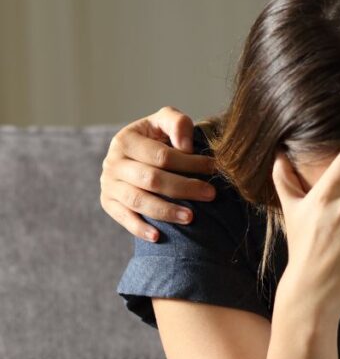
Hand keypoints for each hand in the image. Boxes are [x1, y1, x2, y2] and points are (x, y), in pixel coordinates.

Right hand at [100, 106, 218, 240]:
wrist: (136, 153)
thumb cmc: (158, 136)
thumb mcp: (166, 121)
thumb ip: (177, 124)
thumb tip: (186, 147)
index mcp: (125, 140)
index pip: (161, 156)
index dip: (189, 163)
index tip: (213, 168)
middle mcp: (112, 162)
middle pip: (152, 179)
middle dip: (184, 188)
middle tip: (211, 194)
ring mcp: (108, 184)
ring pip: (138, 201)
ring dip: (166, 211)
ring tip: (191, 217)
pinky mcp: (108, 203)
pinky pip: (123, 218)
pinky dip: (139, 228)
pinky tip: (158, 236)